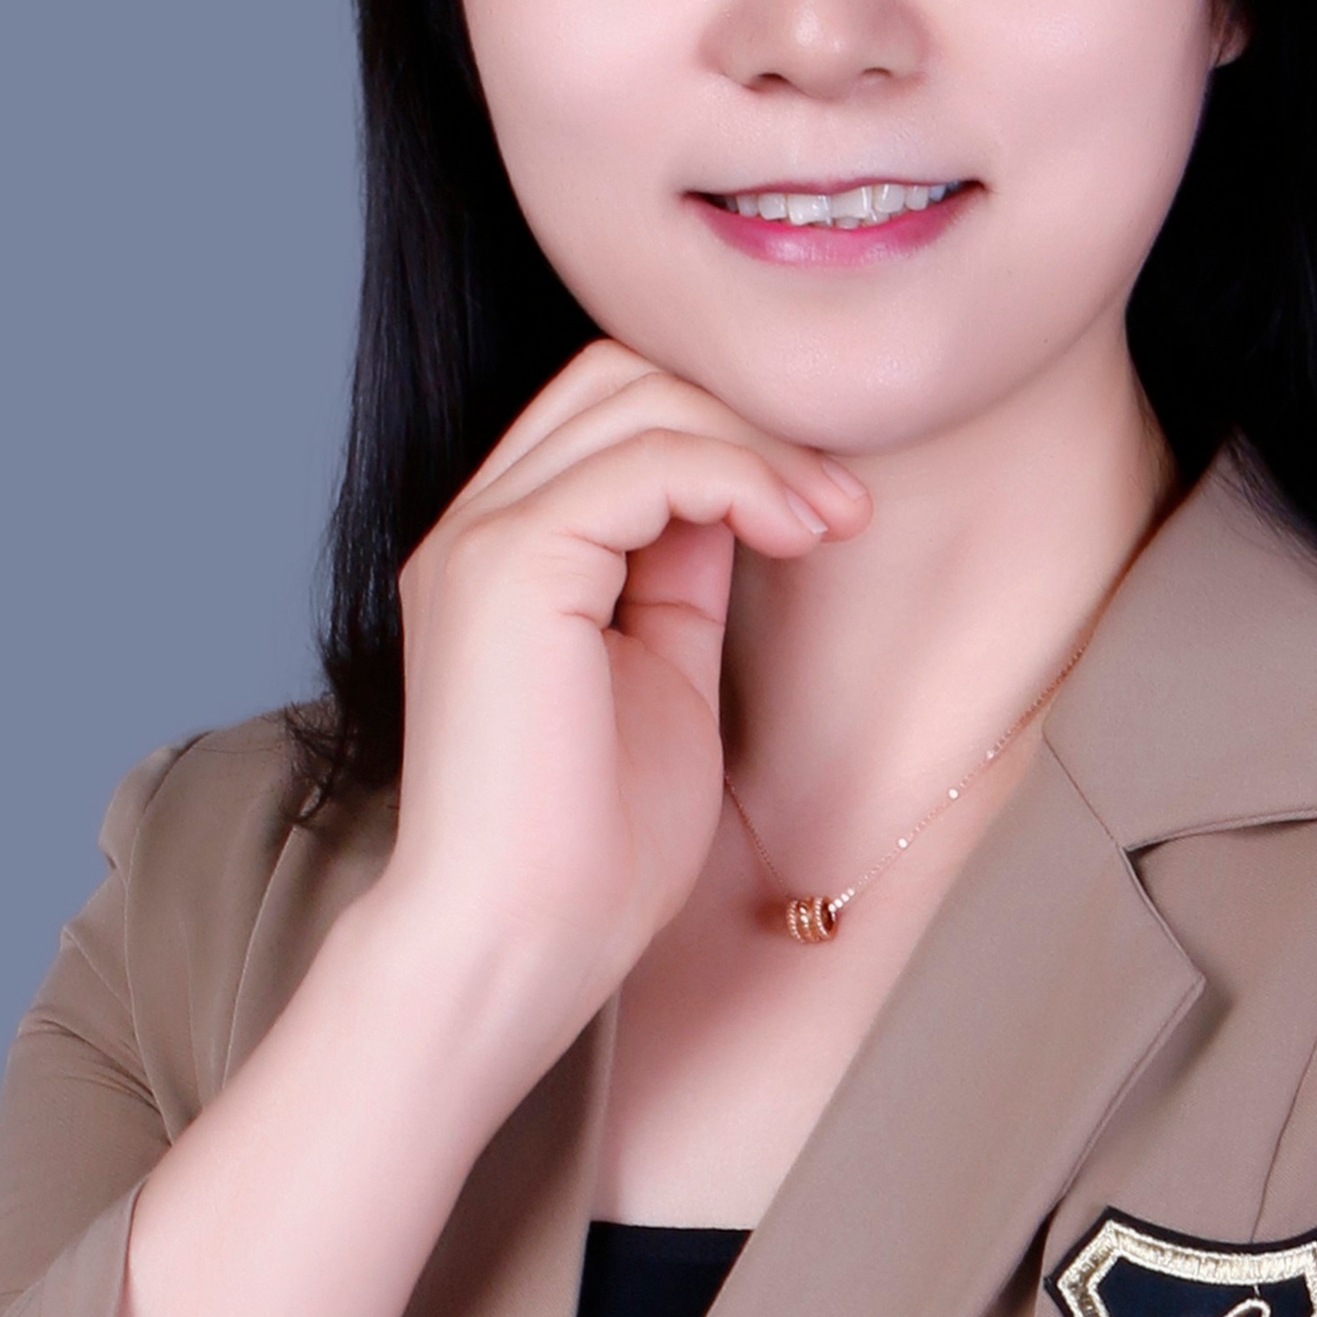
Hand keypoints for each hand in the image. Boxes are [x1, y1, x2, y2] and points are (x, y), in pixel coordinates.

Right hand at [371, 341, 865, 1067]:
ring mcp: (480, 538)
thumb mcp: (663, 678)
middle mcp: (476, 528)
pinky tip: (795, 533)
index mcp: (505, 555)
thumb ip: (680, 579)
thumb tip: (739, 493)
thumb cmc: (592, 853)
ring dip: (759, 444)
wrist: (520, 944)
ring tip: (831, 521)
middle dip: (746, 413)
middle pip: (616, 372)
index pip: (611, 411)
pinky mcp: (507, 564)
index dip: (728, 430)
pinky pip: (644, 459)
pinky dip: (738, 475)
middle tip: (840, 505)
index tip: (824, 510)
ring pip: (633, 395)